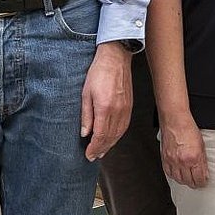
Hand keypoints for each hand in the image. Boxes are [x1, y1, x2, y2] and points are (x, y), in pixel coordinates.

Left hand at [81, 42, 132, 161]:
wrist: (115, 58)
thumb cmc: (99, 72)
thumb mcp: (86, 93)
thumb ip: (86, 115)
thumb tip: (84, 133)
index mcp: (105, 108)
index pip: (100, 135)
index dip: (94, 148)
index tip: (88, 154)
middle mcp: (118, 111)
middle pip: (110, 137)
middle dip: (101, 149)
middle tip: (93, 156)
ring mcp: (126, 109)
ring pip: (119, 133)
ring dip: (110, 144)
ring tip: (102, 151)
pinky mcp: (130, 106)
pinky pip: (124, 126)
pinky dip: (118, 135)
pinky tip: (113, 138)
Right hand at [161, 117, 208, 188]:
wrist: (174, 120)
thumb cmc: (187, 128)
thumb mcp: (201, 144)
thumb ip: (202, 160)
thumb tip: (203, 170)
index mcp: (194, 158)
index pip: (199, 178)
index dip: (203, 182)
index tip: (204, 182)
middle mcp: (182, 161)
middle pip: (189, 181)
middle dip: (194, 183)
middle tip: (197, 183)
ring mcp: (172, 161)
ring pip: (178, 179)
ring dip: (184, 181)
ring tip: (188, 179)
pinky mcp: (165, 159)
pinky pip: (169, 173)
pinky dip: (174, 176)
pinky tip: (178, 174)